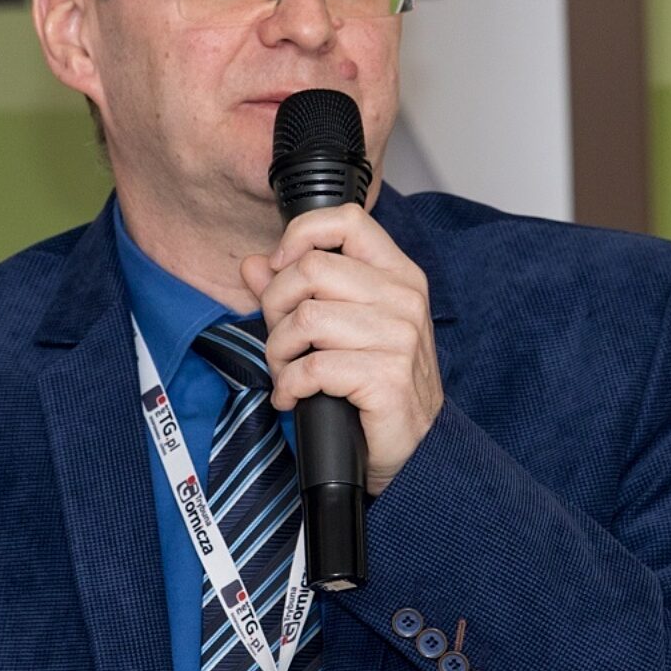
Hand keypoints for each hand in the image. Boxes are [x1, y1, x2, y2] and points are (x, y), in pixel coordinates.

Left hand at [240, 203, 443, 496]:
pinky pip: (313, 366)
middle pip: (311, 269)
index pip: (347, 220)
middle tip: (279, 339)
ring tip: (285, 372)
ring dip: (279, 352)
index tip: (280, 266)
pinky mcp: (386, 377)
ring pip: (306, 318)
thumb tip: (253, 265)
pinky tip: (292, 397)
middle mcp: (404, 299)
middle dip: (275, 305)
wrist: (417, 450)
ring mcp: (400, 337)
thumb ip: (297, 292)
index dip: (301, 235)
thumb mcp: (342, 328)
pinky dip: (288, 385)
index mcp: (398, 275)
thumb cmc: (378, 384)